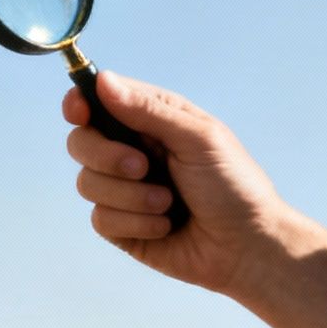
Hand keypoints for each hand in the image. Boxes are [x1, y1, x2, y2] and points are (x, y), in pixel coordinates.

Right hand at [64, 71, 292, 296]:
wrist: (247, 247)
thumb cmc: (233, 186)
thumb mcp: (197, 138)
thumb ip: (148, 111)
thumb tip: (103, 80)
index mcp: (151, 121)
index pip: (98, 102)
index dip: (80, 103)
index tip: (79, 112)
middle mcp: (131, 151)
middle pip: (81, 142)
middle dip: (106, 156)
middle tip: (141, 166)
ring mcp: (124, 190)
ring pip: (87, 183)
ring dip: (131, 196)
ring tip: (169, 203)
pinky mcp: (122, 227)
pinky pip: (101, 220)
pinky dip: (135, 223)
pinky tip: (165, 227)